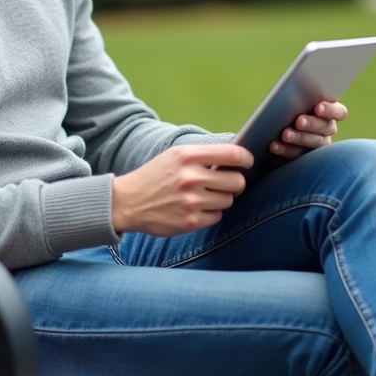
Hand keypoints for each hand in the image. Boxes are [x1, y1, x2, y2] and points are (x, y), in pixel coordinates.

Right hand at [111, 144, 252, 235]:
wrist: (127, 202)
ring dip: (221, 198)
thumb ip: (203, 155)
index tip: (248, 162)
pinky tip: (196, 208)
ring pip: (228, 200)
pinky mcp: (190, 221)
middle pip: (237, 181)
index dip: (246, 159)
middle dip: (235, 182)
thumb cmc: (155, 176)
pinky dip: (211, 213)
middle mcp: (191, 178)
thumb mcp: (175, 155)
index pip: (233, 154)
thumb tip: (237, 158)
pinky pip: (217, 216)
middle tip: (225, 183)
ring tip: (204, 196)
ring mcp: (191, 201)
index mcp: (188, 156)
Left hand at [269, 101, 347, 165]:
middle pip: (326, 128)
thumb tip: (293, 95)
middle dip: (312, 124)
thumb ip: (298, 100)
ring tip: (285, 135)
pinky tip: (275, 146)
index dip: (331, 110)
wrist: (270, 134)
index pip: (340, 112)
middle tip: (299, 121)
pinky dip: (285, 151)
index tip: (318, 107)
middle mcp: (326, 131)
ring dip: (299, 138)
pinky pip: (297, 157)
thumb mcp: (293, 104)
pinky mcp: (304, 160)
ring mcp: (317, 147)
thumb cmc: (285, 110)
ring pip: (313, 144)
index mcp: (328, 114)